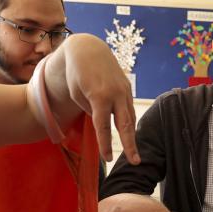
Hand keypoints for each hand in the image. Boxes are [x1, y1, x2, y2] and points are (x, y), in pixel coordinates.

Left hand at [61, 35, 139, 163]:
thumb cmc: (77, 73)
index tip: (107, 159)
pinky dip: (130, 122)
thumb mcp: (76, 94)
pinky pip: (129, 108)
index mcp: (99, 97)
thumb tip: (103, 122)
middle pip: (125, 125)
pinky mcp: (127, 87)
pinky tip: (130, 133)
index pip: (103, 127)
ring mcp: (124, 90)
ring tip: (134, 153)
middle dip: (130, 145)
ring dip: (132, 136)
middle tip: (136, 162)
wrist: (88, 49)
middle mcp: (115, 94)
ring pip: (130, 118)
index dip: (105, 145)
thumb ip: (91, 110)